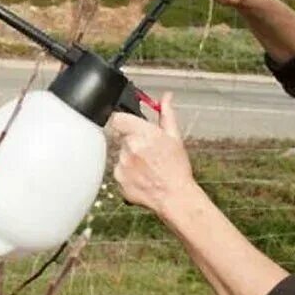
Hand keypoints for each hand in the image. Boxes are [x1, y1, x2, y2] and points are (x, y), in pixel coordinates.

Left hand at [110, 93, 194, 214]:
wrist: (175, 197)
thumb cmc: (176, 169)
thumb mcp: (175, 137)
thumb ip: (166, 114)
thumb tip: (166, 97)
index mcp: (143, 134)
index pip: (118, 118)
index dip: (123, 121)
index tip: (128, 125)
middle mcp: (130, 148)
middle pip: (120, 137)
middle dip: (130, 141)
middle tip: (145, 151)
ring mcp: (122, 165)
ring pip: (119, 154)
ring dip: (128, 158)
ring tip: (145, 166)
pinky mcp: (118, 180)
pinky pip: (118, 171)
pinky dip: (126, 173)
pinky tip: (141, 177)